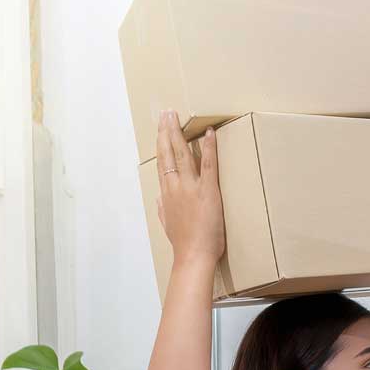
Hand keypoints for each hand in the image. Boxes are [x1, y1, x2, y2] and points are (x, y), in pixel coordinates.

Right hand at [155, 110, 224, 267]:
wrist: (193, 256)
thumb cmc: (183, 244)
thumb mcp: (167, 223)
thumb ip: (163, 208)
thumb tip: (159, 197)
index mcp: (166, 194)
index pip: (161, 163)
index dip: (160, 144)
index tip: (159, 129)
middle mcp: (175, 187)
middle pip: (167, 153)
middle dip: (166, 131)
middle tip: (166, 113)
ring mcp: (190, 187)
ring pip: (182, 154)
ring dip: (180, 133)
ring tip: (177, 116)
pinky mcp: (208, 191)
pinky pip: (208, 164)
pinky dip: (209, 147)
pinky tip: (210, 133)